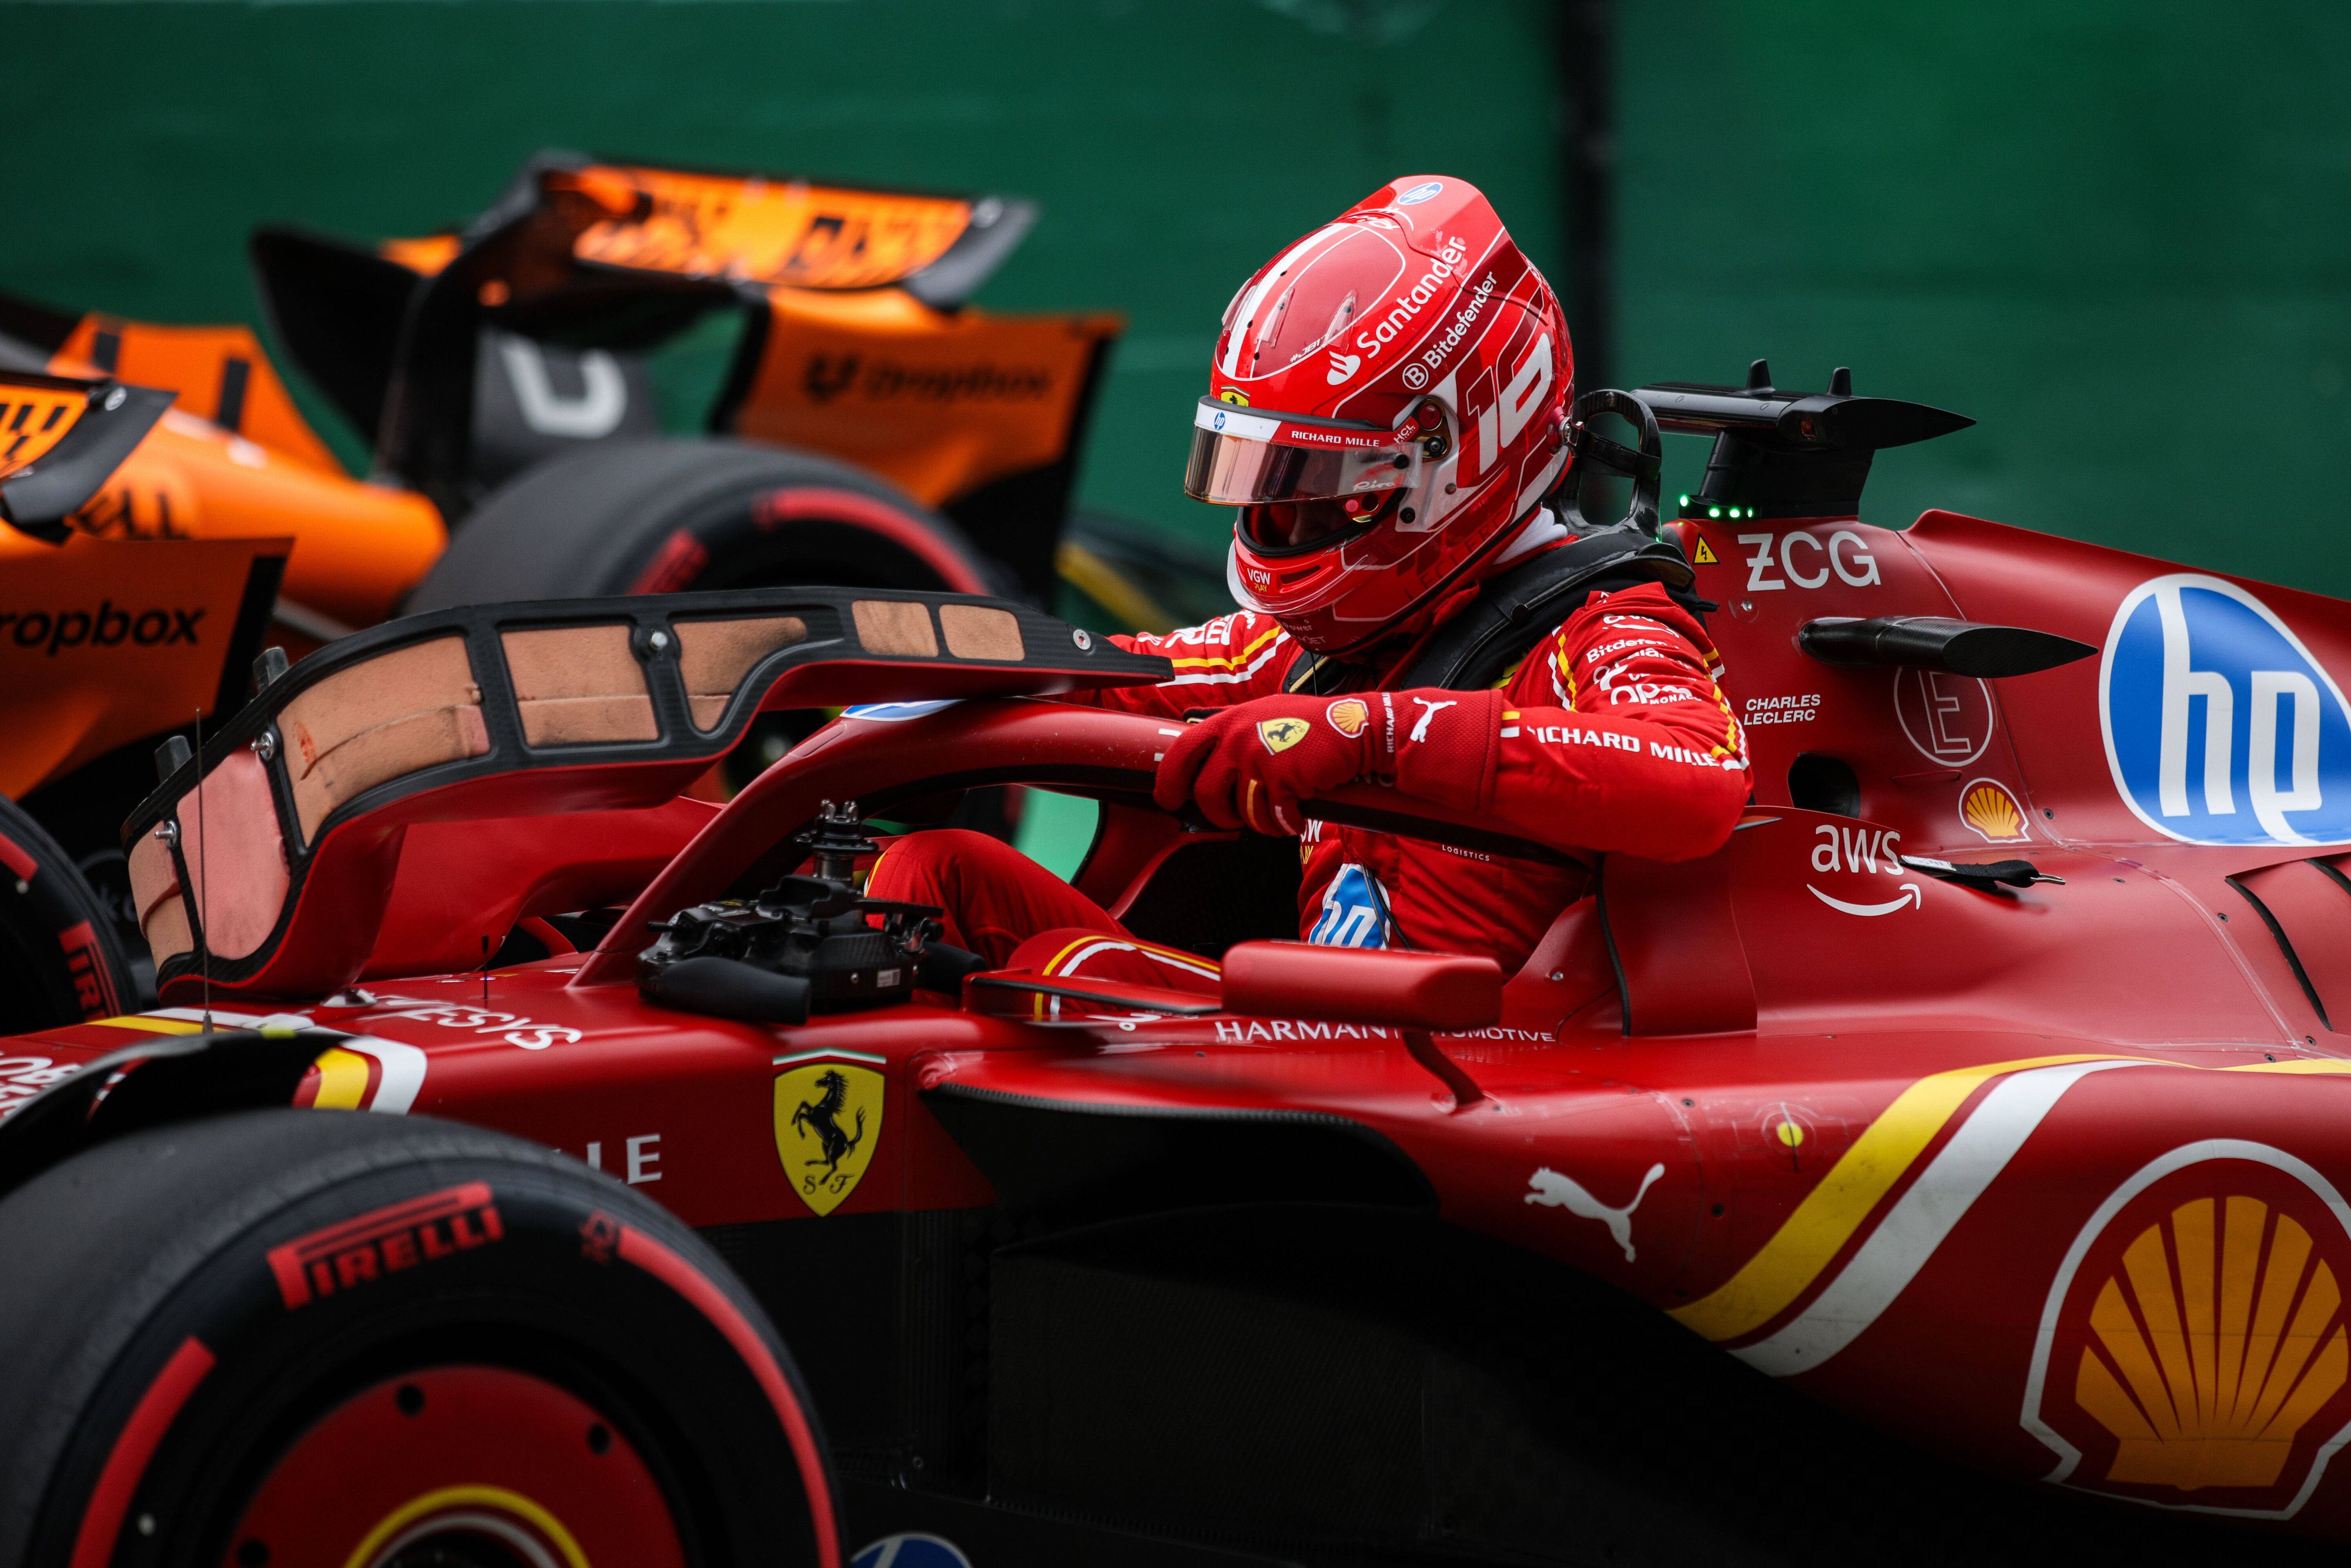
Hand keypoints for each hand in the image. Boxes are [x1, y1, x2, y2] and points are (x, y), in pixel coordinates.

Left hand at [1153, 693, 1390, 833]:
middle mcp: (1238, 737)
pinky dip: (1286, 822)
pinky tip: (1298, 811)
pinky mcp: (1281, 778)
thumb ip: (1233, 729)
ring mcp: (1258, 757)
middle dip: (1219, 815)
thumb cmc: (1313, 725)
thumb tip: (1202, 743)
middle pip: (1205, 793)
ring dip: (1261, 820)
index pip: (1182, 750)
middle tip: (1233, 820)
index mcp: (1230, 720)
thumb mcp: (1264, 713)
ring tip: (1280, 810)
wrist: (1357, 728)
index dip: (1169, 779)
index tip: (1168, 799)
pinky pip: (1272, 818)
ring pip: (1242, 811)